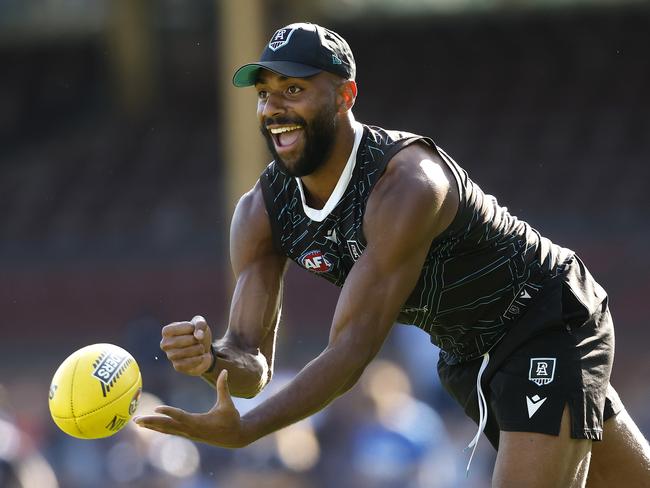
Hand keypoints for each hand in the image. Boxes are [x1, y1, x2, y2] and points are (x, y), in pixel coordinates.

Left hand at [134, 370, 250, 447]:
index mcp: (199, 422)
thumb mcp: (228, 403)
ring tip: (136, 422)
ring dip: (151, 426)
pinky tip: (149, 425)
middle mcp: (190, 429)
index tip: (156, 409)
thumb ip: (224, 387)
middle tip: (136, 419)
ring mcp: (188, 433)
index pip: (180, 416)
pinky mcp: (188, 434)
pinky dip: (158, 428)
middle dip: (151, 422)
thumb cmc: (231, 419)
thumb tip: (224, 371)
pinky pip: (170, 431)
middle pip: (167, 426)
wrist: (234, 437)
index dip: (169, 412)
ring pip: (166, 430)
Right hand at [160, 315, 213, 375]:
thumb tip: (198, 336)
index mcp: (167, 332)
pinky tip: (201, 356)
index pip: (169, 330)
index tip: (192, 328)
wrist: (204, 348)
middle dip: (191, 340)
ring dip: (195, 350)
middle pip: (174, 342)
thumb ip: (200, 325)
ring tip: (201, 348)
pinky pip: (183, 364)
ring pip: (178, 354)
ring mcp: (170, 356)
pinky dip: (196, 360)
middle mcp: (165, 344)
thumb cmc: (198, 333)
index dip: (184, 328)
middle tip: (198, 340)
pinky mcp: (177, 366)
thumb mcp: (201, 323)